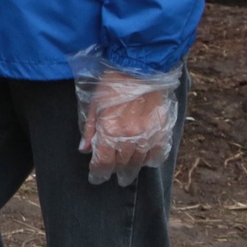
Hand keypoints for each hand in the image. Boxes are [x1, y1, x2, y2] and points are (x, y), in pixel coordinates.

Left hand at [71, 50, 182, 186]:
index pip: (103, 163)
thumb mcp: (94, 104)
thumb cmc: (113, 84)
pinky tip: (146, 161)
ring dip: (132, 170)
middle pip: (121, 165)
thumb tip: (85, 149)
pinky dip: (151, 160)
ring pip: (139, 162)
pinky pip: (158, 153)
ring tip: (128, 174)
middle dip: (115, 173)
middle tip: (114, 178)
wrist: (140, 68)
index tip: (95, 177)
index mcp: (110, 131)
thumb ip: (90, 129)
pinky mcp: (162, 130)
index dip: (98, 173)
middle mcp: (129, 137)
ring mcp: (148, 135)